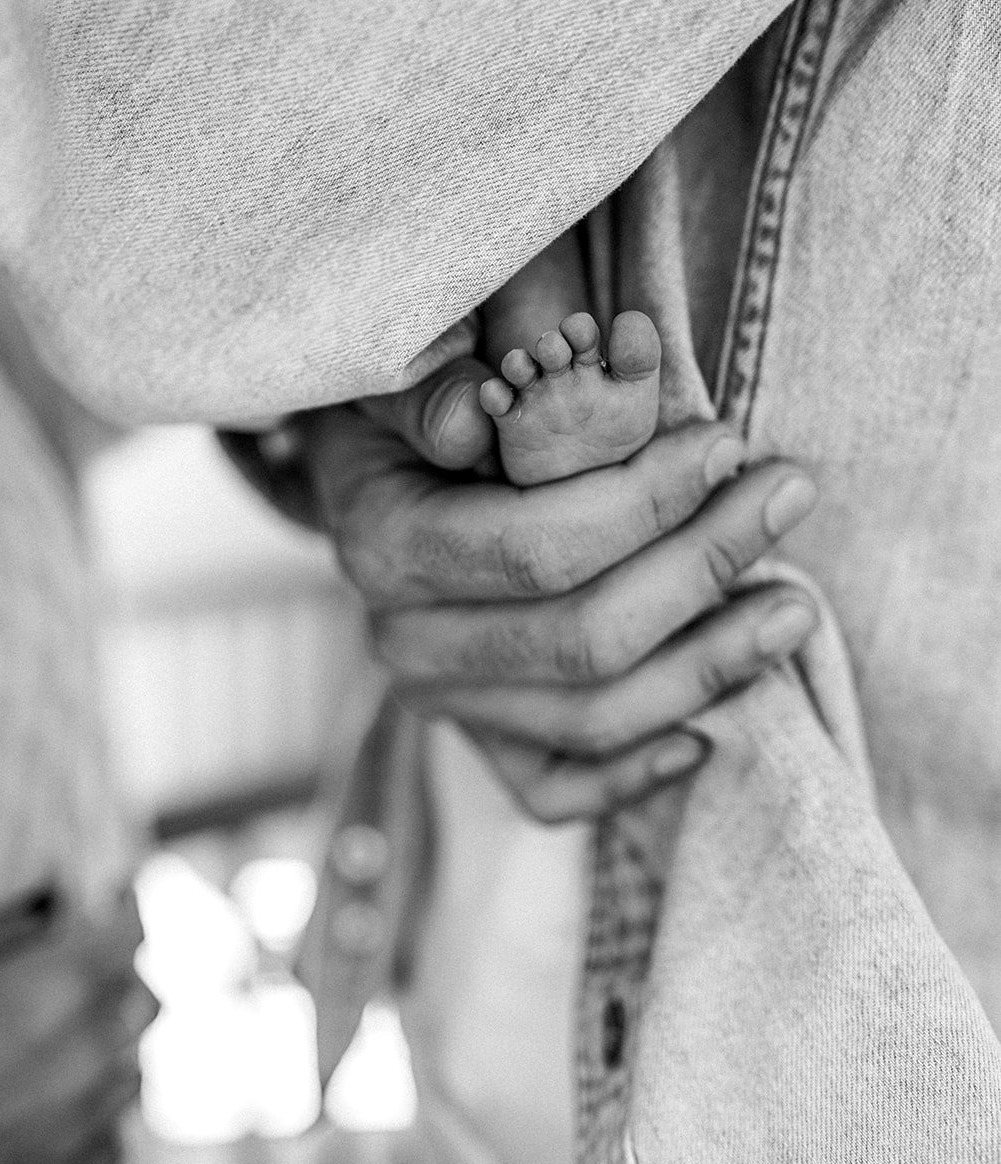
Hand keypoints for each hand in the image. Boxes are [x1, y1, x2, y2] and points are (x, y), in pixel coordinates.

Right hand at [0, 888, 157, 1163]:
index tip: (113, 906)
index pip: (131, 933)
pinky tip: (44, 1110)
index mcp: (59, 989)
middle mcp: (92, 1052)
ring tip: (50, 1051)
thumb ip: (6, 942)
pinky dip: (92, 1116)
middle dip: (117, 983)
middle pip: (145, 999)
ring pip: (133, 1066)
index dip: (122, 914)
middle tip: (76, 981)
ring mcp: (92, 1118)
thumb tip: (47, 927)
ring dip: (106, 1051)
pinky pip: (114, 1129)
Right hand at [295, 374, 818, 821]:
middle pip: (583, 639)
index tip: (727, 444)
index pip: (535, 548)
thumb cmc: (411, 410)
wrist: (368, 479)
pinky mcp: (479, 739)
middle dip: (702, 568)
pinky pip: (557, 790)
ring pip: (591, 717)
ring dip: (707, 665)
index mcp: (386, 543)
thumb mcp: (407, 373)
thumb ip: (439, 391)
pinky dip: (636, 773)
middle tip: (786, 495)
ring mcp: (443, 700)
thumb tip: (471, 417)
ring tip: (794, 605)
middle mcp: (407, 640)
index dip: (644, 503)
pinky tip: (710, 733)